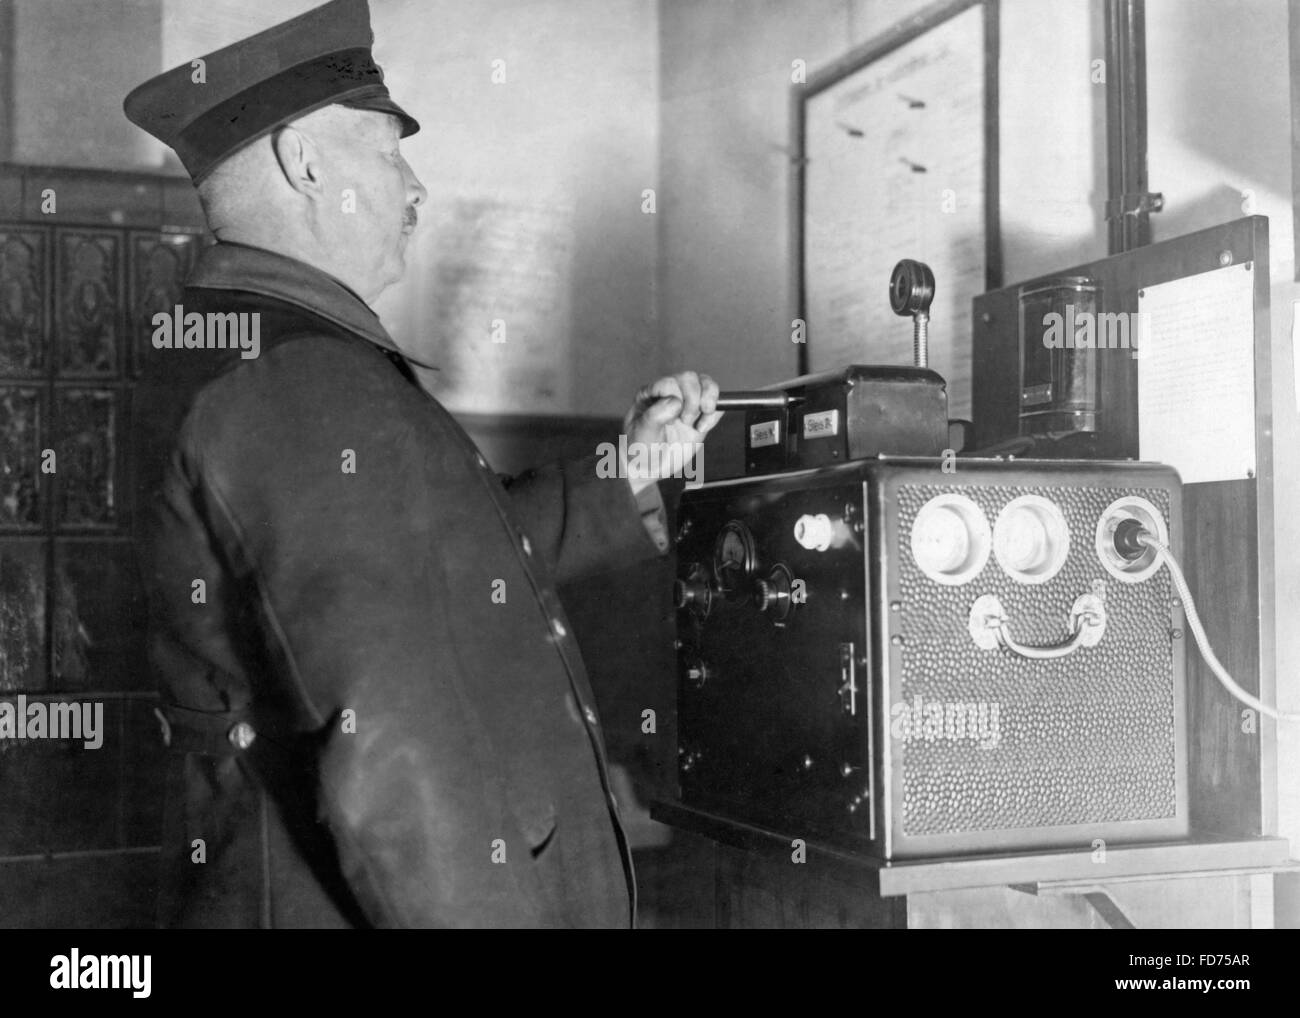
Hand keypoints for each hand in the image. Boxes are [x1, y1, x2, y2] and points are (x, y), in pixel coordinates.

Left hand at [621, 371, 722, 494]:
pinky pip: (718, 402)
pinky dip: (714, 414)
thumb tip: (675, 401)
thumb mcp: (642, 432)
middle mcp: (670, 392)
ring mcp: (687, 402)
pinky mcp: (701, 414)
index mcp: (651, 392)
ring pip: (706, 384)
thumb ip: (656, 415)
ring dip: (708, 401)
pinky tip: (702, 428)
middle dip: (692, 400)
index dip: (675, 398)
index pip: (669, 382)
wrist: (652, 466)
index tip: (670, 419)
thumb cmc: (641, 447)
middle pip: (690, 378)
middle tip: (685, 421)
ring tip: (700, 420)